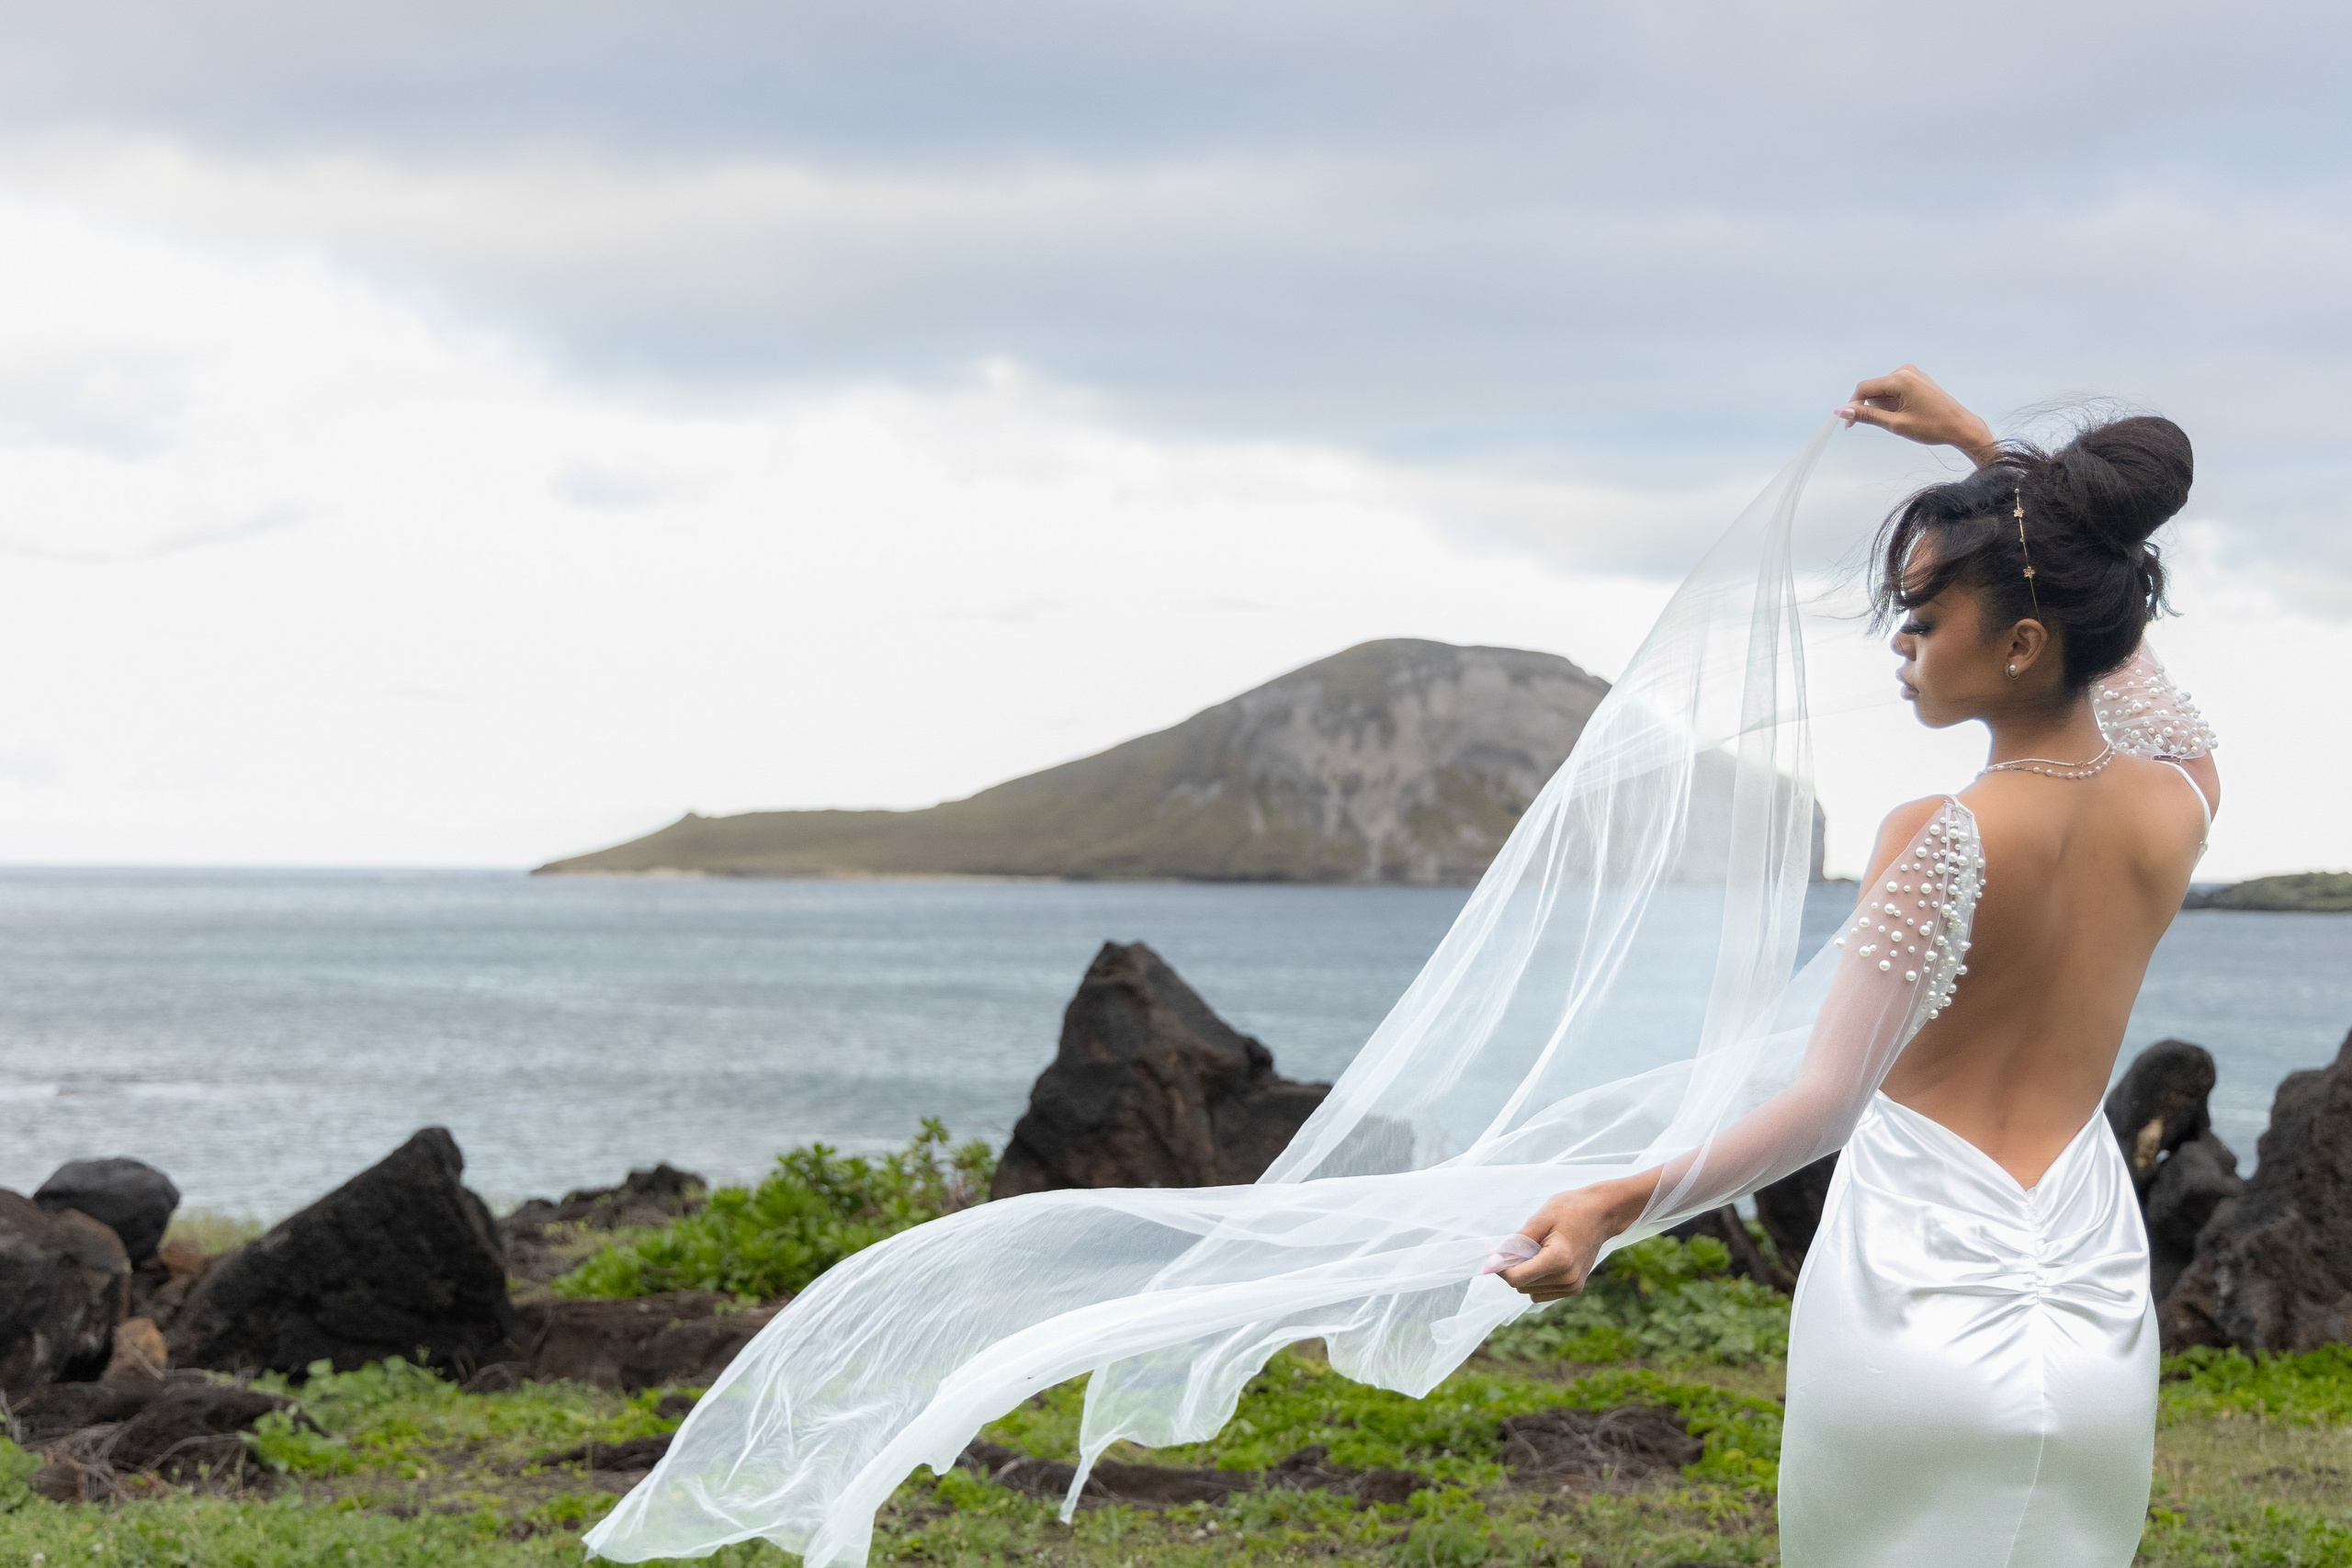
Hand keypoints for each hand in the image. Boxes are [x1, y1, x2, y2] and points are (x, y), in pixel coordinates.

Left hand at [1497, 1183, 1639, 1302]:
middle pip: (1521, 1285)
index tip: (1496, 1252)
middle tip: (1522, 1244)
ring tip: (1538, 1250)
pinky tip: (1545, 1259)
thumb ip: (1516, 1242)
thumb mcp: (1540, 1218)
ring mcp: (1572, 1286)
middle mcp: (1567, 1278)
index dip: (1501, 1267)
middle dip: (1513, 1267)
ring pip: (1529, 1291)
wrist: (1602, 1213)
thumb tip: (1493, 1261)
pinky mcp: (1574, 1288)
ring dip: (1525, 1274)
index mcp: (1558, 1260)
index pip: (1516, 1278)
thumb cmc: (1570, 1209)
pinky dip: (1536, 1279)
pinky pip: (1541, 1292)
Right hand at [1837, 366, 1998, 467]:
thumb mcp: (1895, 424)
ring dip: (1883, 406)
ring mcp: (1912, 373)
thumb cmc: (1931, 427)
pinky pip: (1894, 389)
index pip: (1864, 388)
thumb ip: (1867, 415)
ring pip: (1883, 390)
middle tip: (1885, 425)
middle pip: (1873, 388)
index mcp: (1900, 379)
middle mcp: (1905, 370)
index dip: (1853, 406)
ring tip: (1900, 420)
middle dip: (1871, 407)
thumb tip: (1842, 411)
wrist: (1960, 426)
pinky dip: (1892, 402)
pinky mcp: (1917, 378)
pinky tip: (1905, 414)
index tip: (1849, 425)